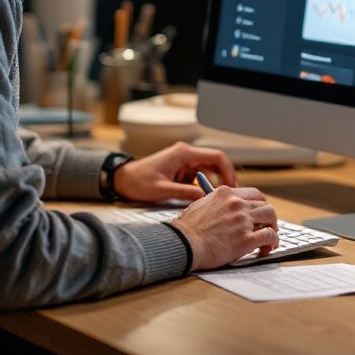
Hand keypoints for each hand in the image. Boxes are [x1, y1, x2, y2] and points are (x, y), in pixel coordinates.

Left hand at [112, 142, 237, 203]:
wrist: (121, 180)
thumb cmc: (137, 181)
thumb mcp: (162, 190)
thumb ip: (185, 193)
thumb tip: (206, 198)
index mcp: (184, 153)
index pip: (216, 157)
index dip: (229, 171)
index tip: (233, 187)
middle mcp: (186, 155)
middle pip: (215, 163)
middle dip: (225, 179)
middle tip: (232, 196)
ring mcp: (184, 163)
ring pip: (208, 172)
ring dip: (215, 185)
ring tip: (221, 201)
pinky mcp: (181, 172)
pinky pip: (199, 178)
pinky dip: (204, 188)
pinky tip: (207, 200)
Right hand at [170, 186, 278, 270]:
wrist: (184, 243)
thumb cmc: (187, 228)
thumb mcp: (200, 205)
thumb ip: (216, 203)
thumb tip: (224, 208)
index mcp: (225, 193)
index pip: (254, 194)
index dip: (259, 204)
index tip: (259, 213)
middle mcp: (237, 203)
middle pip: (265, 205)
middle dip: (268, 217)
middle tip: (266, 226)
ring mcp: (243, 220)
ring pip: (271, 217)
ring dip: (273, 227)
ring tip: (270, 238)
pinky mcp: (246, 239)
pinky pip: (269, 236)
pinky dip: (273, 242)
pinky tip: (268, 248)